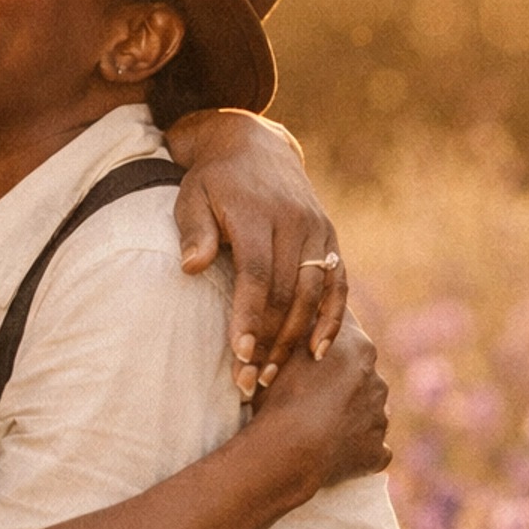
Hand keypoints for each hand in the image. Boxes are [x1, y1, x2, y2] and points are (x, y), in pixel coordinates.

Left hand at [164, 109, 346, 397]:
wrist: (253, 145)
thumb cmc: (212, 182)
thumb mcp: (192, 197)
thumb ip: (194, 231)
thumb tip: (191, 267)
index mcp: (258, 214)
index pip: (257, 273)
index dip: (250, 317)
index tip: (240, 355)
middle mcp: (295, 222)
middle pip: (287, 292)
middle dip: (269, 341)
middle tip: (250, 382)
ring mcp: (318, 230)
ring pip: (313, 294)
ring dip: (295, 339)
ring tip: (271, 377)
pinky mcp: (331, 238)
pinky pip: (338, 284)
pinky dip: (332, 319)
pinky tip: (319, 353)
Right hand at [258, 315, 390, 489]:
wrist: (286, 451)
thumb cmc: (277, 397)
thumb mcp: (282, 351)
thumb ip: (299, 330)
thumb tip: (302, 316)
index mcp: (358, 348)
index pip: (348, 337)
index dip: (327, 346)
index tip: (312, 357)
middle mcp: (377, 379)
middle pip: (359, 376)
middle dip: (339, 384)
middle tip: (307, 398)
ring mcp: (380, 417)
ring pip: (366, 412)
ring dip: (348, 417)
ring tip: (316, 429)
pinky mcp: (378, 452)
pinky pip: (370, 450)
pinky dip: (357, 452)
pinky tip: (334, 456)